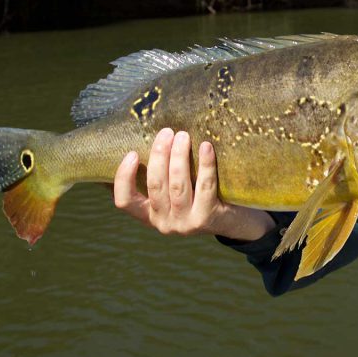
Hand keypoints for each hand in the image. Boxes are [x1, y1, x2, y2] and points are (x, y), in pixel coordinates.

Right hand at [113, 128, 274, 240]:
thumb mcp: (173, 192)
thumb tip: (145, 137)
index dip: (124, 177)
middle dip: (159, 155)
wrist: (233, 220)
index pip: (125, 201)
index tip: (132, 153)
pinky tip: (206, 147)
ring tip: (183, 136)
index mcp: (148, 215)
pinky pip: (205, 186)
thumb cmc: (198, 197)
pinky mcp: (206, 218)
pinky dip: (205, 164)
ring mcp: (185, 224)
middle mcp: (163, 223)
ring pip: (178, 186)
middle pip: (155, 186)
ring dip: (179, 157)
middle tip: (167, 132)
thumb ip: (160, 175)